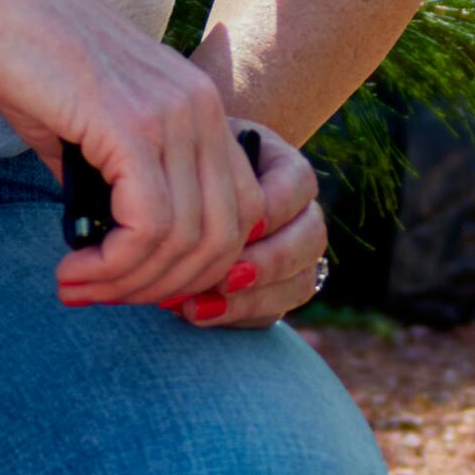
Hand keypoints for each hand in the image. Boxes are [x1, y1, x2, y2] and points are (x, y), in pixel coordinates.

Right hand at [0, 0, 279, 311]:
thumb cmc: (28, 59)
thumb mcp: (88, 131)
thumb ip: (114, 186)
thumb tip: (112, 251)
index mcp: (203, 109)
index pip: (239, 215)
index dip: (192, 268)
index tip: (133, 285)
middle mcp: (202, 110)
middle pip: (223, 239)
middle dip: (163, 288)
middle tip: (101, 295)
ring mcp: (172, 115)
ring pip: (185, 240)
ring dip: (129, 283)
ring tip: (79, 287)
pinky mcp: (131, 123)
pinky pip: (148, 224)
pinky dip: (114, 264)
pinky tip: (75, 271)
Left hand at [168, 125, 325, 332]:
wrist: (162, 201)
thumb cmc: (170, 169)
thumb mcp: (179, 158)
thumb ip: (190, 171)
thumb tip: (192, 193)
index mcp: (279, 167)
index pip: (299, 181)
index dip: (275, 206)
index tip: (239, 224)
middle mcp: (295, 213)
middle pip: (311, 237)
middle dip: (273, 262)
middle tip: (228, 277)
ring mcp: (289, 256)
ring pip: (300, 282)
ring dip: (253, 299)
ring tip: (200, 305)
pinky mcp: (271, 292)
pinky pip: (274, 311)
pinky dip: (236, 316)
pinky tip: (195, 313)